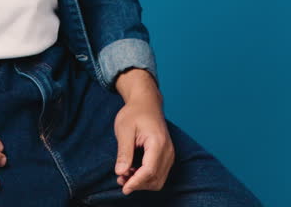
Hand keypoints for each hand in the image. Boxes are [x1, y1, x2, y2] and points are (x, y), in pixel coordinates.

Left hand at [112, 72, 173, 194]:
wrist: (146, 103)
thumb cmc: (134, 113)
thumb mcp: (124, 130)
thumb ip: (124, 152)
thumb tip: (120, 172)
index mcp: (157, 142)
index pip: (149, 171)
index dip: (136, 182)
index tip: (123, 187)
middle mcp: (167, 150)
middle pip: (155, 178)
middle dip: (138, 184)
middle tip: (120, 179)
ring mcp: (170, 154)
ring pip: (159, 180)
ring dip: (142, 183)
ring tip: (125, 175)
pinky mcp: (167, 156)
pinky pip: (159, 174)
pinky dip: (146, 178)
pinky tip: (133, 171)